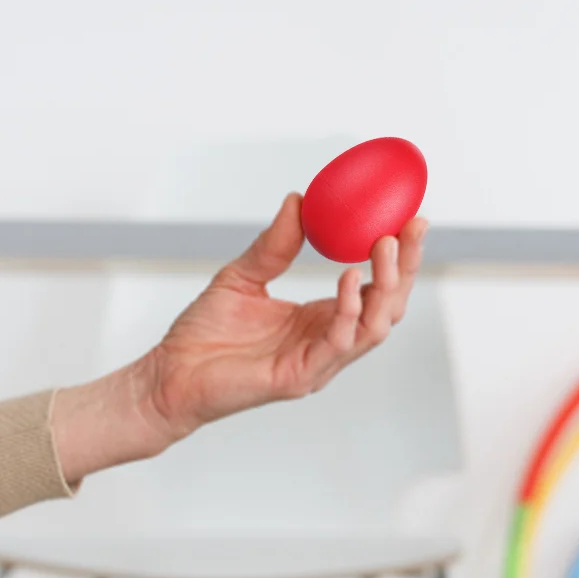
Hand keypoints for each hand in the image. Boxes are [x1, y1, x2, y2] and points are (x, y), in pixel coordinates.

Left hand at [51, 195, 425, 482]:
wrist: (167, 374)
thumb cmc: (202, 336)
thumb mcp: (244, 276)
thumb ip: (275, 245)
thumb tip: (299, 202)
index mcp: (323, 320)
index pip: (376, 288)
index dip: (399, 257)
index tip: (409, 220)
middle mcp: (330, 341)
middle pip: (389, 305)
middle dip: (406, 266)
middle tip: (411, 228)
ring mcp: (320, 361)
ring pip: (376, 325)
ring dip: (387, 284)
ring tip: (384, 246)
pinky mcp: (302, 376)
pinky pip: (340, 341)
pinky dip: (350, 308)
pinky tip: (350, 278)